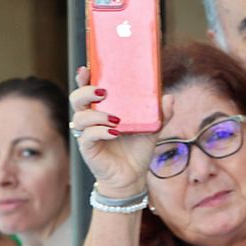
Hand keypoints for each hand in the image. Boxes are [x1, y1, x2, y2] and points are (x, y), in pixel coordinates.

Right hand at [68, 66, 170, 197]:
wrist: (133, 176)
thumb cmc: (137, 149)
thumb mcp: (151, 129)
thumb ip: (161, 114)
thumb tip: (169, 97)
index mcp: (101, 108)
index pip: (86, 88)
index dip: (83, 77)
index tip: (87, 68)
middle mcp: (90, 118)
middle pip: (76, 98)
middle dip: (85, 91)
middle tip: (104, 92)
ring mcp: (87, 133)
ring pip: (79, 117)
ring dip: (96, 115)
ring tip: (115, 118)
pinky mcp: (88, 149)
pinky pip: (87, 136)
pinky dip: (100, 132)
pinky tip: (114, 133)